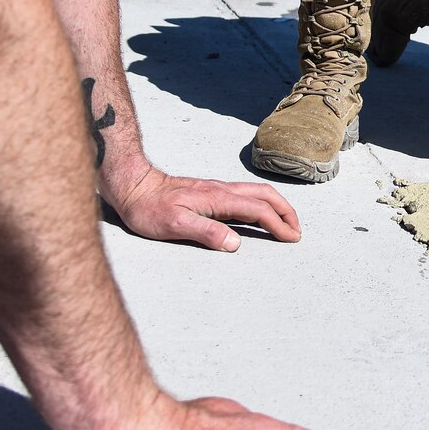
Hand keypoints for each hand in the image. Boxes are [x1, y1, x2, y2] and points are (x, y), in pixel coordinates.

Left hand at [106, 161, 300, 251]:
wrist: (131, 186)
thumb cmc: (148, 208)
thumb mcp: (174, 224)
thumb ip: (206, 232)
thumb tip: (235, 243)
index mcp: (218, 198)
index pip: (258, 209)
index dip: (278, 224)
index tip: (292, 238)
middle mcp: (221, 190)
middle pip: (265, 195)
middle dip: (286, 211)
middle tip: (297, 230)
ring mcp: (216, 190)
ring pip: (256, 193)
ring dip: (275, 206)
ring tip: (284, 222)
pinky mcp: (209, 193)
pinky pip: (244, 195)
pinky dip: (261, 204)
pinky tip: (257, 214)